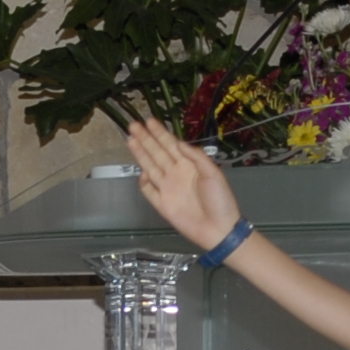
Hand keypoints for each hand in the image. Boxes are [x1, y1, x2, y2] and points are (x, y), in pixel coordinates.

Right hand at [123, 119, 244, 253]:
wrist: (218, 229)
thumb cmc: (220, 199)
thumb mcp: (213, 173)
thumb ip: (196, 156)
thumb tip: (178, 143)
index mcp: (189, 164)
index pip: (170, 145)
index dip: (160, 133)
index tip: (149, 121)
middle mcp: (176, 173)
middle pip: (157, 153)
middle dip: (145, 139)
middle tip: (133, 125)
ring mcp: (167, 189)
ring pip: (150, 167)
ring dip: (141, 154)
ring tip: (130, 140)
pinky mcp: (162, 204)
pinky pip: (149, 191)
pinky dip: (144, 183)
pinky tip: (141, 173)